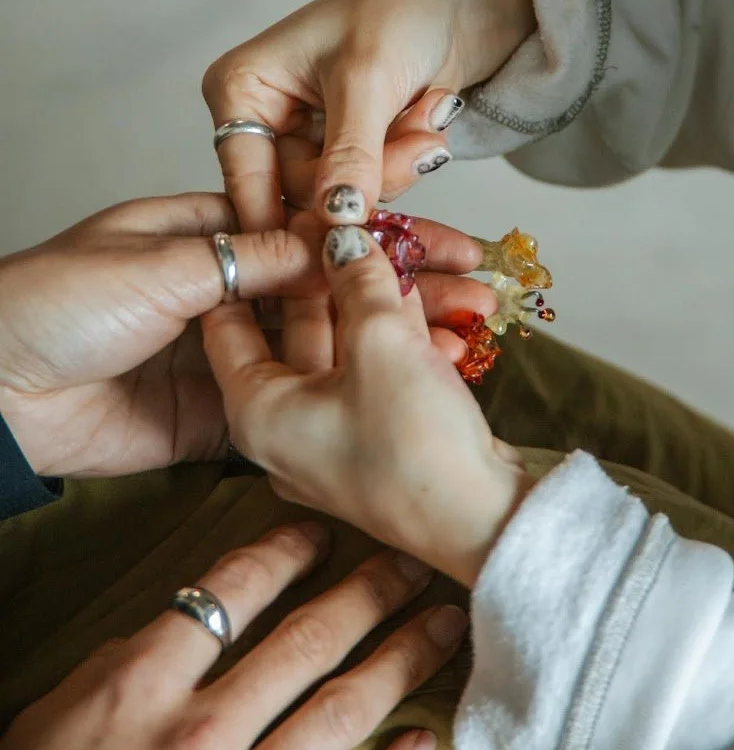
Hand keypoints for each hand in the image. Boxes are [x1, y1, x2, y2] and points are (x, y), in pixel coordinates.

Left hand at [0, 198, 491, 476]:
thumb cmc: (53, 300)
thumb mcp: (155, 260)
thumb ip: (244, 257)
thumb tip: (324, 239)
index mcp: (210, 229)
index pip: (310, 219)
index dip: (372, 217)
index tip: (436, 212)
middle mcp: (231, 287)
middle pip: (334, 281)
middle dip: (405, 276)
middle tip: (477, 275)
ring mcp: (236, 352)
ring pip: (331, 338)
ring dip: (398, 332)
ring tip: (471, 324)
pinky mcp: (231, 412)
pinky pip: (304, 394)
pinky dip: (361, 389)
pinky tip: (418, 379)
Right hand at [0, 523, 464, 749]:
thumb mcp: (60, 713)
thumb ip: (129, 661)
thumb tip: (190, 621)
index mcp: (142, 684)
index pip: (231, 591)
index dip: (285, 553)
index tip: (322, 534)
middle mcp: (197, 734)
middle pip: (304, 643)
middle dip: (367, 595)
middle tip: (411, 563)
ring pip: (337, 713)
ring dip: (398, 662)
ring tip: (441, 627)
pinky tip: (421, 742)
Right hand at [202, 0, 533, 229]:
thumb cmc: (404, 6)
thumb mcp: (367, 78)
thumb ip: (349, 154)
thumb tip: (336, 220)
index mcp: (242, 90)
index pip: (248, 180)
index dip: (290, 218)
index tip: (338, 247)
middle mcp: (267, 119)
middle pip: (303, 196)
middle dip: (371, 175)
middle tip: (423, 146)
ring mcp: (312, 137)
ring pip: (345, 197)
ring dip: (398, 165)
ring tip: (430, 116)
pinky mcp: (354, 149)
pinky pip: (375, 186)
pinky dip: (409, 159)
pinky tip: (430, 115)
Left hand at [203, 225, 533, 589]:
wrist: (486, 529)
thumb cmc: (411, 452)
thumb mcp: (378, 344)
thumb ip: (359, 279)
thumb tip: (345, 235)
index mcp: (258, 406)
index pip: (232, 317)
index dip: (261, 263)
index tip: (288, 220)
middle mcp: (286, 422)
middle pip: (302, 325)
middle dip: (343, 272)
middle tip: (366, 225)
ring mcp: (334, 434)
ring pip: (350, 345)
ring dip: (388, 301)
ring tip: (421, 257)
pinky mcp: (379, 438)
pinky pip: (380, 372)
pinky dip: (405, 339)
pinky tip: (439, 305)